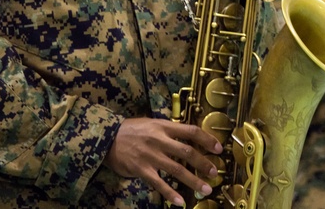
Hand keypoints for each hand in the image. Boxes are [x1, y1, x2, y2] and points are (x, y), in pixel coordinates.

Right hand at [105, 117, 222, 205]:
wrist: (106, 137)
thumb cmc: (131, 130)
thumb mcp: (151, 123)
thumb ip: (168, 131)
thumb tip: (189, 139)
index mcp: (163, 126)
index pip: (190, 131)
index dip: (207, 139)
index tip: (218, 148)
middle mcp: (159, 140)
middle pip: (187, 152)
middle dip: (203, 163)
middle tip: (215, 172)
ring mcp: (150, 155)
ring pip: (177, 169)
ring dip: (193, 180)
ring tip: (206, 189)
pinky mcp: (141, 169)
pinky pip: (159, 184)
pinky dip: (171, 193)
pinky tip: (180, 202)